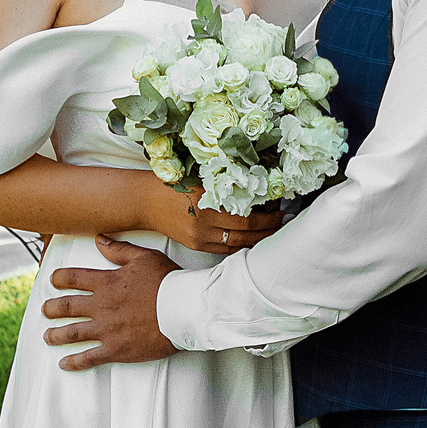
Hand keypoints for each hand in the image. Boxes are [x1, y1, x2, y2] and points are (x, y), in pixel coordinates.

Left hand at [41, 235, 179, 369]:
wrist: (183, 310)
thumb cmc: (167, 282)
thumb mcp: (143, 257)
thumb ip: (118, 249)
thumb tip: (99, 239)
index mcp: (106, 283)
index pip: (73, 278)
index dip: (59, 278)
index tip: (52, 281)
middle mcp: (101, 306)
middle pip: (67, 307)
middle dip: (52, 309)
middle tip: (45, 310)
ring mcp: (107, 329)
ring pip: (72, 333)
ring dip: (56, 335)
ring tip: (47, 337)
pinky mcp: (116, 349)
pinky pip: (89, 358)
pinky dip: (74, 362)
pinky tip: (64, 364)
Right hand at [150, 189, 282, 255]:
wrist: (143, 201)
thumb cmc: (171, 183)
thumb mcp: (198, 178)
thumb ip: (223, 185)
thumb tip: (255, 187)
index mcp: (206, 201)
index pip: (245, 214)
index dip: (267, 216)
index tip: (280, 209)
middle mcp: (203, 223)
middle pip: (245, 232)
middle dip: (267, 229)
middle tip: (283, 222)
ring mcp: (199, 238)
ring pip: (237, 243)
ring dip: (257, 239)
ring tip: (273, 232)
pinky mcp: (195, 245)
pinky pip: (224, 249)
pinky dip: (240, 244)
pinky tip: (251, 239)